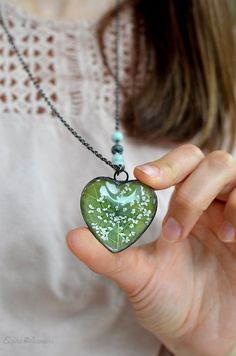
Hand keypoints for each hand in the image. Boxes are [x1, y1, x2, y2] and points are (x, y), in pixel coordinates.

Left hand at [66, 144, 235, 355]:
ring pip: (231, 171)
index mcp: (182, 207)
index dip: (164, 165)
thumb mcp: (138, 277)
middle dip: (188, 185)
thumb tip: (72, 237)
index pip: (179, 164)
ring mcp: (234, 216)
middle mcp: (210, 205)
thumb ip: (108, 256)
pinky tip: (230, 239)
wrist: (203, 338)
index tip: (142, 178)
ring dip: (210, 198)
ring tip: (209, 237)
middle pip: (209, 161)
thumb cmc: (170, 302)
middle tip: (172, 226)